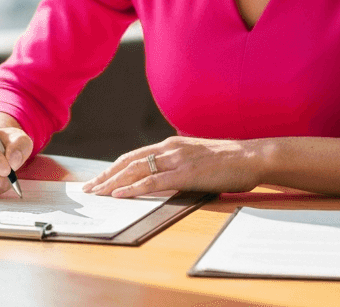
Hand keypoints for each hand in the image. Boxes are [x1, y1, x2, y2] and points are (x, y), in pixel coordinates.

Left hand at [81, 136, 266, 197]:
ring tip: (96, 193)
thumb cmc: (229, 160)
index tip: (99, 179)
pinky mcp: (184, 173)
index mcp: (171, 144)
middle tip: (88, 188)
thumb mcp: (197, 156)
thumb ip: (179, 163)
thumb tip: (166, 176)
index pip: (134, 156)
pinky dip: (132, 188)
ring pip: (135, 170)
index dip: (114, 168)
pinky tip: (119, 194)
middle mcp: (169, 148)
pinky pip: (152, 181)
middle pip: (128, 162)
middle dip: (105, 176)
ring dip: (111, 183)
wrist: (251, 156)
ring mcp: (176, 160)